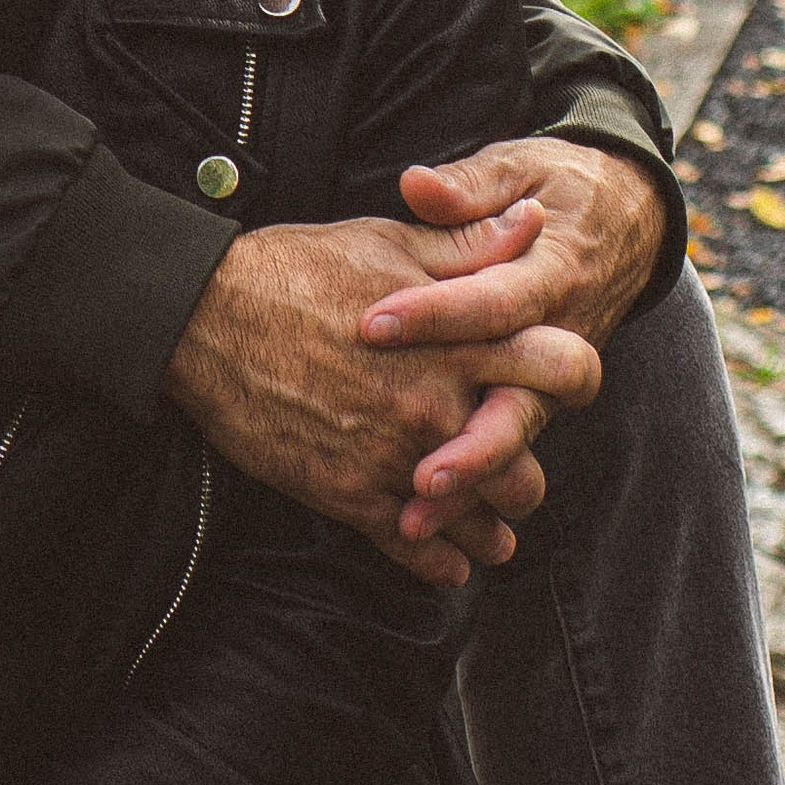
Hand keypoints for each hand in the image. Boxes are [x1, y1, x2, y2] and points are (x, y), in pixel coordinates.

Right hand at [162, 215, 599, 583]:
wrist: (207, 318)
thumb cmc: (299, 269)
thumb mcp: (389, 242)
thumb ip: (470, 243)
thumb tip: (537, 223)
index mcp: (456, 339)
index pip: (560, 366)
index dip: (577, 375)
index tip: (568, 384)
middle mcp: (437, 405)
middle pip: (530, 465)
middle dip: (528, 468)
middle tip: (516, 466)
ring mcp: (396, 457)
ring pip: (482, 518)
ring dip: (492, 524)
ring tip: (492, 525)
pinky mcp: (352, 495)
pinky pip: (418, 550)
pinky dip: (440, 562)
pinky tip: (448, 561)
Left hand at [359, 142, 670, 515]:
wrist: (629, 213)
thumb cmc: (560, 185)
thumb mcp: (520, 166)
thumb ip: (470, 186)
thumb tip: (415, 185)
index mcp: (550, 273)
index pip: (492, 303)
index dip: (434, 315)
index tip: (372, 325)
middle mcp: (560, 336)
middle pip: (521, 404)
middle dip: (472, 446)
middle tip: (419, 477)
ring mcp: (552, 375)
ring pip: (515, 440)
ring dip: (468, 483)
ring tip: (412, 520)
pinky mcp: (539, 394)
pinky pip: (512, 449)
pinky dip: (476, 490)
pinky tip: (426, 522)